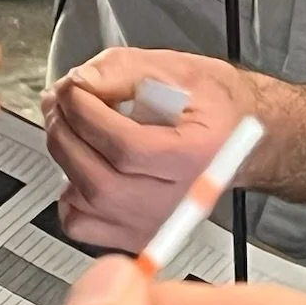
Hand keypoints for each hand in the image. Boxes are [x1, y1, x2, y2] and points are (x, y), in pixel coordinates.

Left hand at [42, 48, 265, 250]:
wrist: (245, 141)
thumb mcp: (182, 70)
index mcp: (200, 154)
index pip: (127, 147)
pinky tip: (84, 166)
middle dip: (67, 134)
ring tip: (69, 127)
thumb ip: (128, 71)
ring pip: (86, 203)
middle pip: (100, 180)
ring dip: (64, 159)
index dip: (88, 115)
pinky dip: (70, 195)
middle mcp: (183, 198)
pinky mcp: (141, 234)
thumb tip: (81, 84)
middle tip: (60, 104)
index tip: (71, 90)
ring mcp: (160, 222)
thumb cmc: (219, 107)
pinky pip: (84, 225)